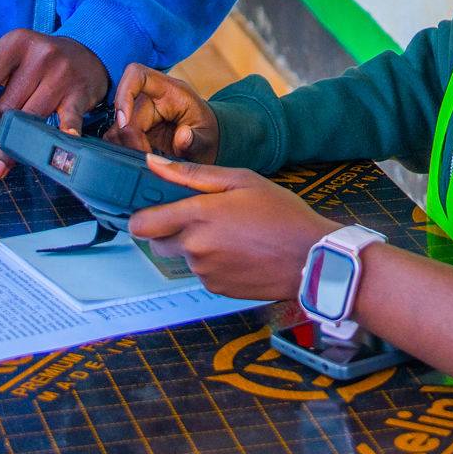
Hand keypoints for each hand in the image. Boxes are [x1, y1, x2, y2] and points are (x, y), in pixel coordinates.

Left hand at [0, 30, 108, 174]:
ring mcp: (62, 74)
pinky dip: (67, 132)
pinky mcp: (80, 94)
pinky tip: (67, 141)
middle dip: (3, 119)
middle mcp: (41, 54)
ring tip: (15, 148)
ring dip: (21, 137)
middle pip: (8, 105)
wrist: (84, 56)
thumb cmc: (32, 58)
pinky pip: (68, 119)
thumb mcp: (0, 50)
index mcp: (16, 41)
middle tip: (9, 118)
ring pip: (30, 118)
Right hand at [106, 65, 218, 162]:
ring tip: (147, 159)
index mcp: (170, 90)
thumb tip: (182, 136)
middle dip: (131, 139)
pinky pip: (118, 137)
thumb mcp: (208, 139)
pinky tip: (140, 158)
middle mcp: (151, 97)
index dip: (124, 93)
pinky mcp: (134, 126)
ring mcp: (140, 111)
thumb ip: (196, 140)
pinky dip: (124, 149)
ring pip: (116, 127)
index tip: (124, 122)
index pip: (137, 75)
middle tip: (147, 158)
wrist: (206, 141)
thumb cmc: (207, 134)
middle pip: (124, 112)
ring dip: (126, 145)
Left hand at [128, 155, 340, 300]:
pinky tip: (239, 253)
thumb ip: (193, 174)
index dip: (140, 218)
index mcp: (197, 215)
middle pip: (157, 243)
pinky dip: (212, 263)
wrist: (312, 259)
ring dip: (195, 247)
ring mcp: (204, 271)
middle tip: (201, 219)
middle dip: (169, 231)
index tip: (151, 211)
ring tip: (231, 235)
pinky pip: (202, 274)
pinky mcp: (216, 289)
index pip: (141, 224)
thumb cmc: (282, 214)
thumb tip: (154, 164)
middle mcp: (195, 247)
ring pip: (182, 258)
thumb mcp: (242, 180)